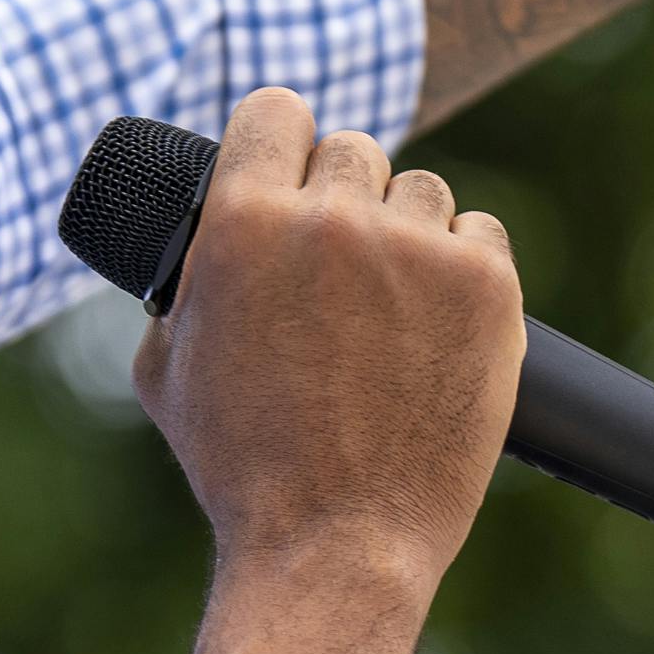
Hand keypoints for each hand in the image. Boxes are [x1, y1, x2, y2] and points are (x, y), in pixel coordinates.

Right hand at [132, 87, 523, 604]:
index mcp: (244, 223)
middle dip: (341, 198)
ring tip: (385, 308)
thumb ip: (184, 282)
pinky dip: (461, 269)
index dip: (280, 139)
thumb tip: (201, 246)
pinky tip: (434, 322)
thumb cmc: (240, 465)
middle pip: (352, 149)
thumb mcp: (165, 365)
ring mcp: (418, 249)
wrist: (333, 542)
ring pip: (419, 190)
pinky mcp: (487, 286)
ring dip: (404, 232)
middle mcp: (334, 220)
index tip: (289, 169)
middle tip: (336, 268)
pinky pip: (480, 234)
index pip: (276, 110)